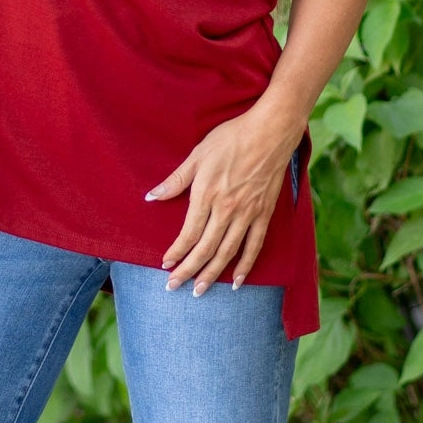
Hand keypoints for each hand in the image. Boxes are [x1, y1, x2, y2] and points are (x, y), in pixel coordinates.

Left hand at [147, 103, 300, 294]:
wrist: (271, 131)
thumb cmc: (232, 138)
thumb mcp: (198, 155)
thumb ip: (176, 180)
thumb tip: (152, 197)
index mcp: (207, 194)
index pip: (188, 233)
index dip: (177, 252)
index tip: (166, 265)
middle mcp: (227, 209)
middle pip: (205, 248)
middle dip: (188, 270)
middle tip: (175, 288)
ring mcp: (247, 213)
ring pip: (227, 252)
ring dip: (212, 274)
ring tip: (200, 291)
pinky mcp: (264, 213)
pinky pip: (254, 245)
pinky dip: (245, 265)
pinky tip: (236, 281)